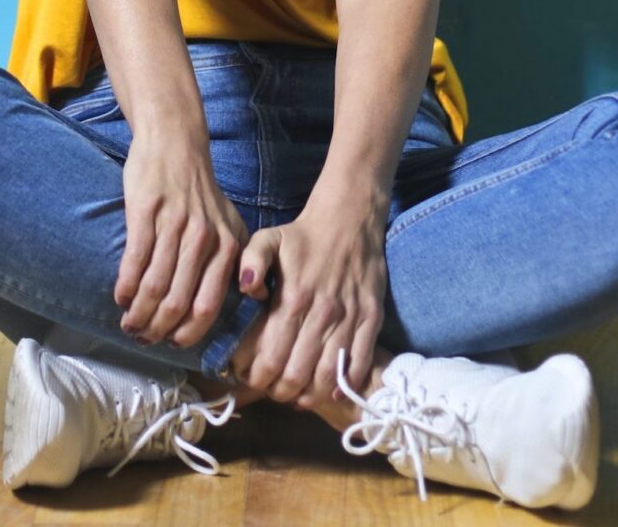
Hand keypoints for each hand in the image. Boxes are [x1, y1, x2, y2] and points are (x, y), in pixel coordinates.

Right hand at [115, 131, 249, 348]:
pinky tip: (120, 297)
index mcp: (227, 247)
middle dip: (158, 329)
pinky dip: (125, 286)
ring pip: (154, 286)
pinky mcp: (146, 212)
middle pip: (178, 303)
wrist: (174, 143)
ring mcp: (174, 225)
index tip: (172, 344)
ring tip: (128, 323)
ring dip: (138, 313)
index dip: (187, 334)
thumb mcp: (229, 224)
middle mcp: (204, 239)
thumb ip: (233, 262)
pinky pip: (134, 260)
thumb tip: (243, 301)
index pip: (207, 307)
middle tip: (143, 339)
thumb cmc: (199, 191)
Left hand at [231, 185, 390, 403]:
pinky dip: (346, 384)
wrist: (349, 220)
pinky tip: (331, 392)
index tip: (249, 380)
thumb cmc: (302, 236)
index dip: (258, 377)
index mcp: (293, 297)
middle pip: (298, 373)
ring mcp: (349, 318)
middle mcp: (322, 313)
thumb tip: (247, 289)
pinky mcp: (371, 319)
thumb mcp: (266, 239)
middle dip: (280, 391)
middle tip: (272, 391)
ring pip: (329, 375)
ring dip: (311, 395)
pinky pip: (360, 362)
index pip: (272, 355)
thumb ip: (250, 262)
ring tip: (297, 396)